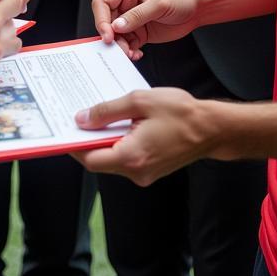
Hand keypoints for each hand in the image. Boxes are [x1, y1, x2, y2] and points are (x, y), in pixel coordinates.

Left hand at [71, 87, 218, 184]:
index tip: (62, 130)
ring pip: (111, 160)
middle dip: (85, 141)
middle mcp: (136, 172)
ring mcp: (145, 174)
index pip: (90, 158)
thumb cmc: (181, 113)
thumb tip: (82, 119)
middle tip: (74, 120)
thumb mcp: (139, 101)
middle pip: (99, 161)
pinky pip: (125, 158)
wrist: (214, 129)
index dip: (73, 144)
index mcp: (132, 156)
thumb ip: (107, 111)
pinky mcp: (151, 170)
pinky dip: (115, 143)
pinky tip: (114, 124)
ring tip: (93, 117)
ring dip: (101, 141)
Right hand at [91, 0, 200, 59]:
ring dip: (120, 46)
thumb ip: (137, 15)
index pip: (103, 2)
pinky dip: (129, 51)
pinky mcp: (139, 32)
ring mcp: (132, 19)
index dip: (101, 18)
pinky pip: (127, 43)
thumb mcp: (159, 4)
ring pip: (116, 35)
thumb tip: (116, 27)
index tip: (107, 34)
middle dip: (110, 36)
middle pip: (106, 21)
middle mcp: (125, 3)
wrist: (198, 9)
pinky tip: (136, 54)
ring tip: (129, 53)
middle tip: (117, 48)